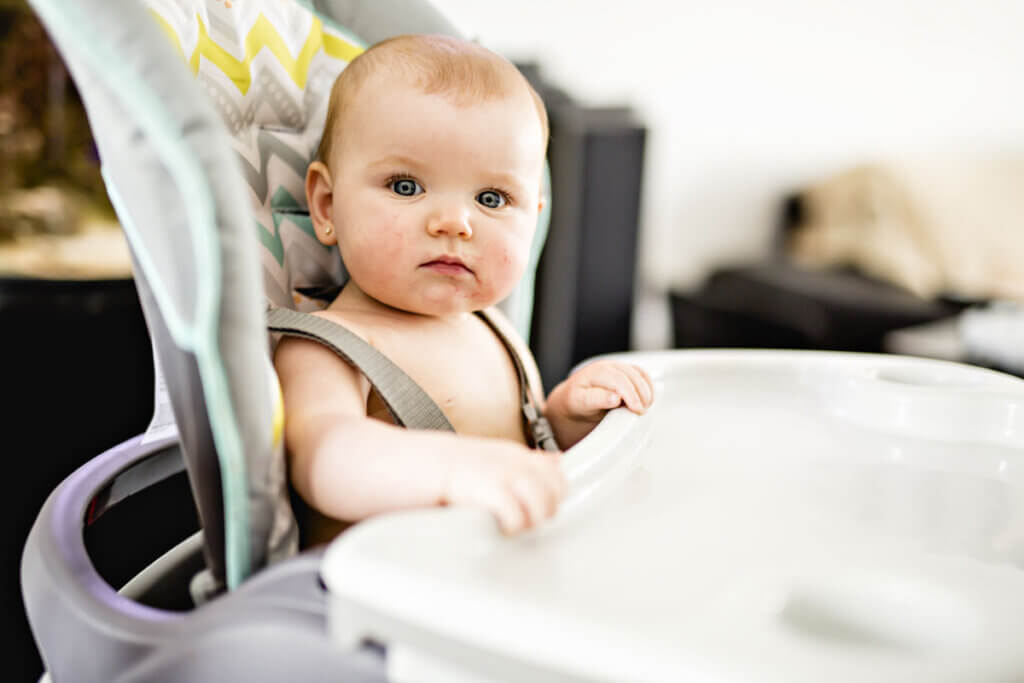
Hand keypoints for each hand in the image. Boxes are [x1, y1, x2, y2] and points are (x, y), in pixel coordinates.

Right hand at [442, 442, 566, 534]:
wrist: (406, 462)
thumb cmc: (441, 469)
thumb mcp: (488, 458)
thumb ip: (521, 463)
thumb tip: (556, 462)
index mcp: (514, 454)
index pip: (558, 477)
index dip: (551, 499)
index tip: (533, 511)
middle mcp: (514, 460)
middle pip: (555, 493)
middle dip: (544, 513)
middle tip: (522, 523)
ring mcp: (503, 473)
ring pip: (543, 505)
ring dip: (531, 522)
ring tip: (511, 527)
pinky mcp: (489, 489)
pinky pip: (518, 516)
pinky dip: (512, 526)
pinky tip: (498, 527)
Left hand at [555, 360, 653, 420]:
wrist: (574, 398)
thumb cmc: (577, 402)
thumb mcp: (581, 403)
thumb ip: (596, 400)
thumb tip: (615, 398)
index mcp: (594, 373)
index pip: (616, 380)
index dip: (629, 394)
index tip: (635, 409)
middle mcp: (607, 366)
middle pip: (630, 376)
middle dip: (639, 395)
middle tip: (640, 412)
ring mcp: (617, 367)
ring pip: (639, 374)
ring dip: (645, 392)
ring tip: (643, 408)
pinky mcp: (626, 371)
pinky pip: (643, 375)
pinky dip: (648, 387)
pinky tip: (647, 401)